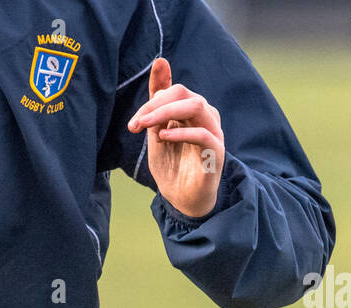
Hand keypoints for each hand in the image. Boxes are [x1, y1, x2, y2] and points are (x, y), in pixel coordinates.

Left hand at [127, 58, 224, 218]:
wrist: (183, 200)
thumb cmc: (172, 166)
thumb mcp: (157, 132)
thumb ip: (156, 105)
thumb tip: (160, 63)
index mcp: (191, 111)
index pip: (174, 90)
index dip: (153, 95)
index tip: (134, 121)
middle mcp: (205, 117)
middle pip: (184, 93)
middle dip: (156, 104)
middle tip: (136, 123)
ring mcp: (213, 133)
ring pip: (196, 106)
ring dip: (167, 112)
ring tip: (147, 125)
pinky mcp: (216, 152)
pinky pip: (203, 134)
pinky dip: (182, 132)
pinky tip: (163, 137)